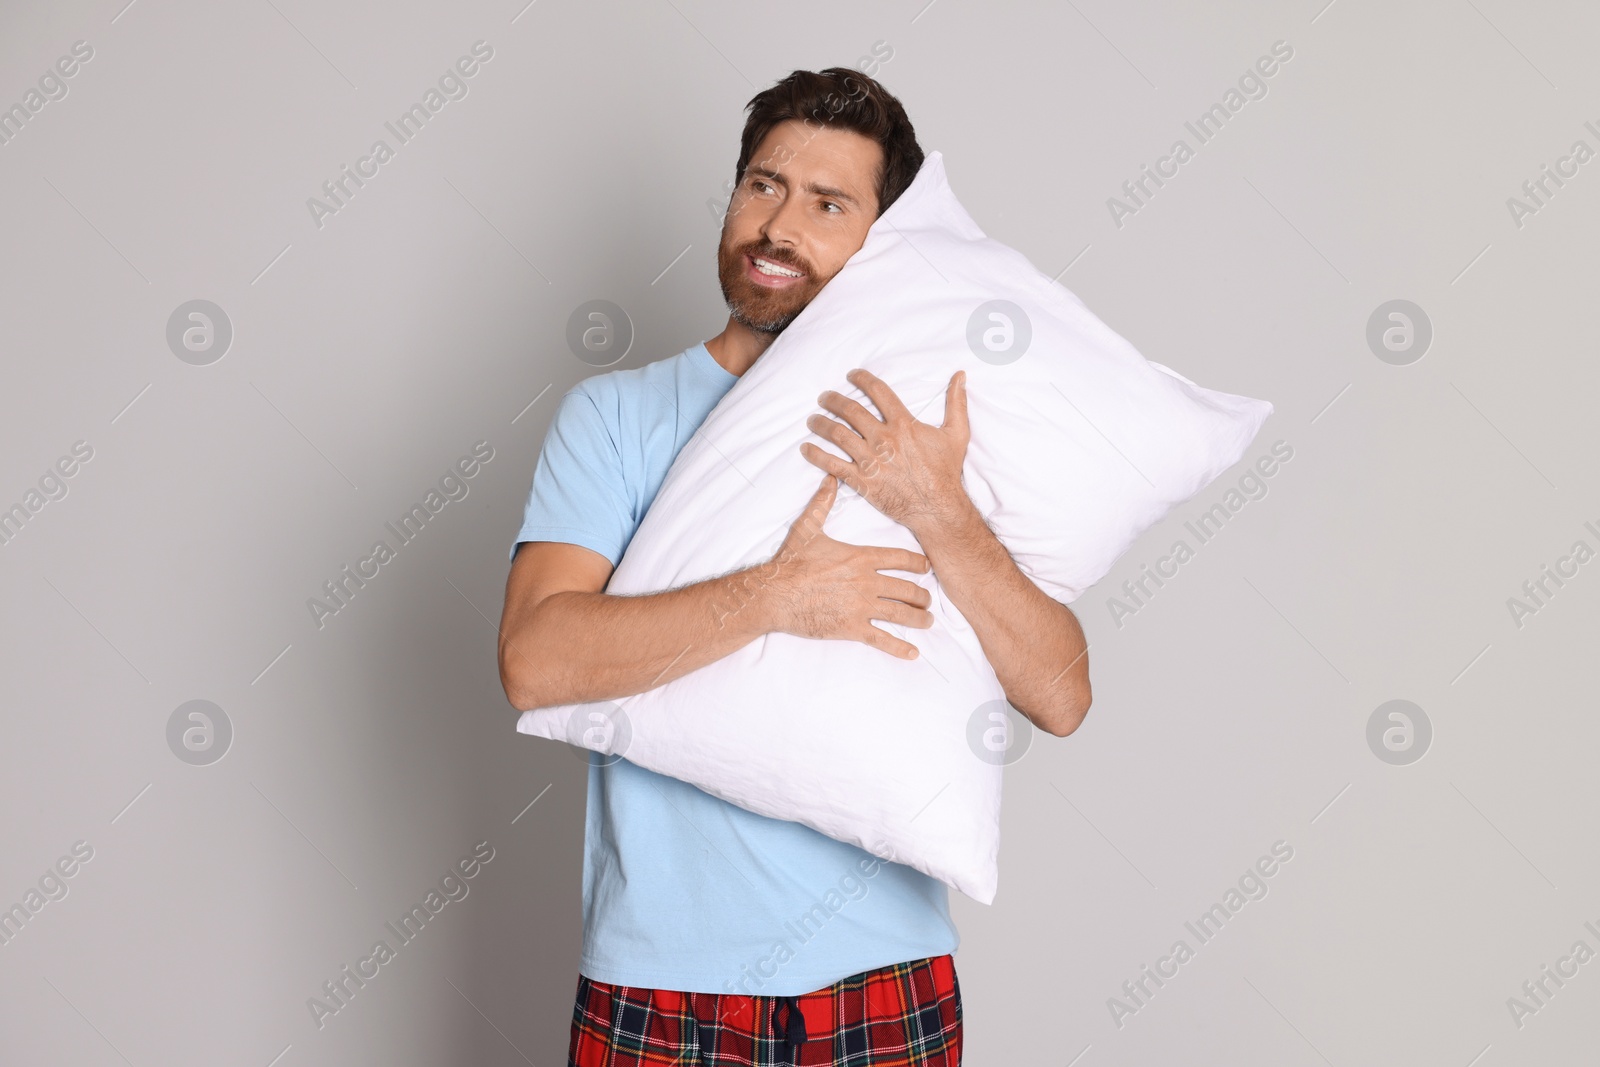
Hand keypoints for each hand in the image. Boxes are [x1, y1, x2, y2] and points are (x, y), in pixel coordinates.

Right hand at [756, 472, 933, 659]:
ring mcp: (860, 607)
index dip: (919, 564)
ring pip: (901, 614)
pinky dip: (900, 648)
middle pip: (908, 589)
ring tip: (927, 621)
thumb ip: (822, 503)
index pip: (902, 559)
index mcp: (861, 558)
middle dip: (923, 596)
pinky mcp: (851, 628)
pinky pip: (882, 639)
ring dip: (919, 619)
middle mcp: (866, 582)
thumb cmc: (790, 562)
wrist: (773, 594)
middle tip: (928, 601)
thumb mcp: (807, 528)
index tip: (927, 568)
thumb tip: (830, 479)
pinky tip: (913, 653)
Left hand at [799, 367, 969, 533]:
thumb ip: (957, 403)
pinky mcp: (862, 481)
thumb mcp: (957, 433)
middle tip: (825, 398)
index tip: (852, 375)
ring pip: (838, 434)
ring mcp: (871, 460)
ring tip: (812, 420)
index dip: (862, 379)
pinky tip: (806, 448)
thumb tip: (961, 376)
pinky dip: (817, 455)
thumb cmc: (946, 472)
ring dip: (820, 424)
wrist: (937, 507)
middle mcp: (884, 438)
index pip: (878, 392)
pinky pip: (833, 465)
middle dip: (834, 400)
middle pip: (851, 410)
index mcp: (903, 424)